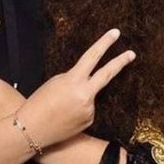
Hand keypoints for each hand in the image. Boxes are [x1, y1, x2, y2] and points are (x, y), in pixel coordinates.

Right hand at [22, 29, 135, 148]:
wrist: (32, 130)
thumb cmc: (38, 103)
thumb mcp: (54, 82)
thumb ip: (73, 78)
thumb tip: (86, 81)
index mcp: (74, 81)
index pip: (93, 57)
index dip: (105, 43)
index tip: (116, 33)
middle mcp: (86, 95)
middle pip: (107, 75)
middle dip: (120, 62)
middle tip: (132, 54)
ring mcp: (90, 109)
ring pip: (90, 96)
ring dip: (80, 97)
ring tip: (61, 107)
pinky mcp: (89, 121)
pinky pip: (87, 110)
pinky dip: (78, 110)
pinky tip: (66, 116)